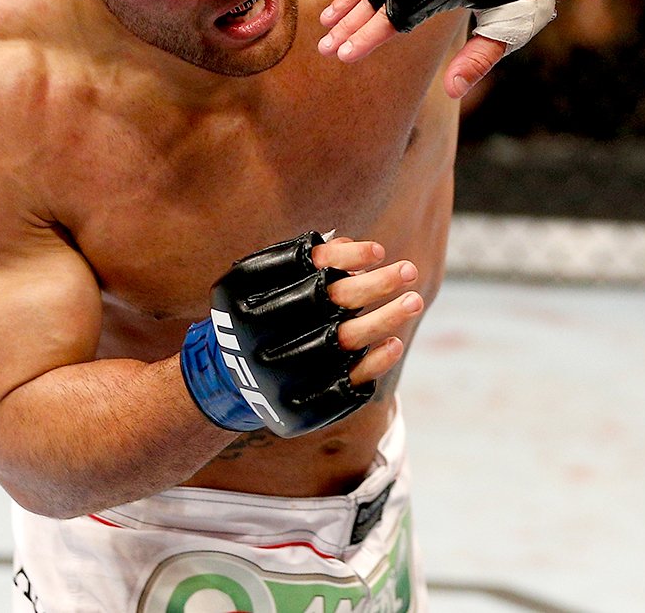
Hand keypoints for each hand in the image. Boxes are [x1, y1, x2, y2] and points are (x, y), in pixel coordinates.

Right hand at [180, 231, 422, 437]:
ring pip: (346, 339)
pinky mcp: (307, 400)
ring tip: (416, 300)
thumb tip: (349, 244)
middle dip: (375, 285)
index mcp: (252, 297)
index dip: (346, 257)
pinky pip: (347, 380)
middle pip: (333, 300)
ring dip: (385, 319)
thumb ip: (298, 262)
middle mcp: (269, 332)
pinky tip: (394, 344)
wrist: (228, 381)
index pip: (307, 268)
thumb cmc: (256, 316)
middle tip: (409, 270)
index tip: (379, 251)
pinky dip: (373, 362)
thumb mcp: (258, 283)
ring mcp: (289, 368)